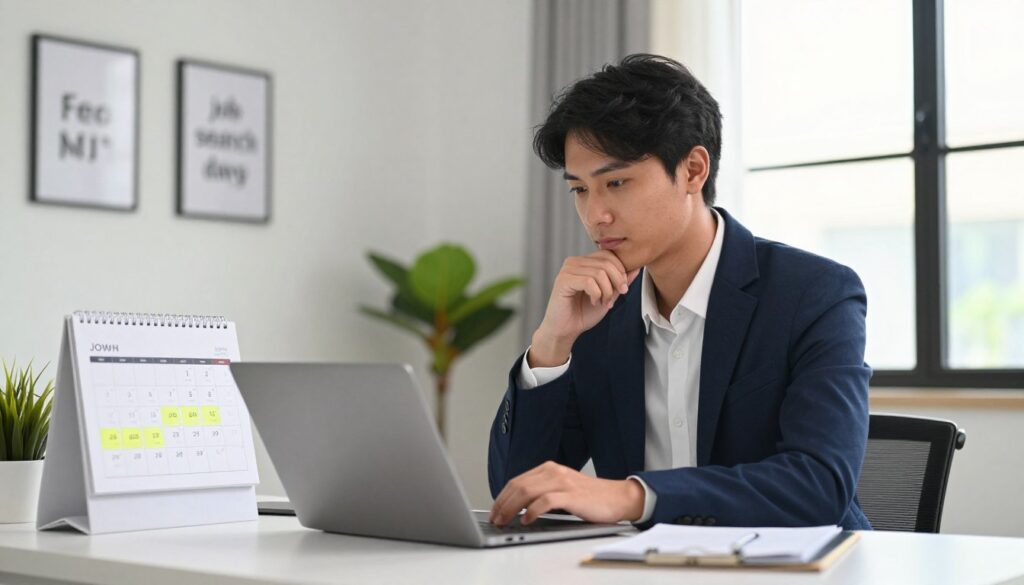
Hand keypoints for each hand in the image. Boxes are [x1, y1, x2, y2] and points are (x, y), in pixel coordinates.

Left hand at [488, 461, 644, 525]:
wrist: (618, 497)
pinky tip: (526, 520)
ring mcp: (563, 482)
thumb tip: (518, 507)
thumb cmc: (591, 497)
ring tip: (505, 520)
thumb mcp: (563, 488)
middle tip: (495, 518)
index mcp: (550, 469)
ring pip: (527, 491)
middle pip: (518, 485)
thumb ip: (543, 492)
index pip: (517, 480)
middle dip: (502, 503)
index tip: (494, 510)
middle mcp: (554, 472)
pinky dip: (532, 510)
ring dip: (511, 508)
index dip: (502, 496)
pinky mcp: (572, 495)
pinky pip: (545, 501)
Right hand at [530, 251, 640, 365]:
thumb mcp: (608, 295)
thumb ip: (620, 281)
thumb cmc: (583, 313)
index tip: (623, 289)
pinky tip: (593, 302)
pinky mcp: (563, 280)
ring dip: (606, 291)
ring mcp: (567, 270)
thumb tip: (637, 268)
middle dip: (616, 282)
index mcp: (583, 262)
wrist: (565, 330)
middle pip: (606, 262)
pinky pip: (589, 282)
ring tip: (602, 302)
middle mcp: (574, 262)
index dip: (621, 270)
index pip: (608, 254)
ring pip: (599, 273)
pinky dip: (596, 294)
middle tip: (613, 298)